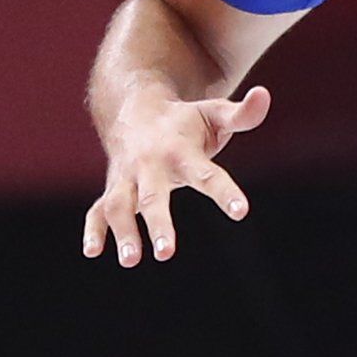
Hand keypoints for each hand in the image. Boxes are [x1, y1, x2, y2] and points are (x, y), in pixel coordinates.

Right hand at [82, 86, 268, 265]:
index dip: (224, 192)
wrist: (135, 110)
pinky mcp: (113, 188)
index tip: (240, 212)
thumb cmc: (185, 120)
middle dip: (158, 223)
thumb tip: (264, 95)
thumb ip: (242, 114)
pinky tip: (92, 252)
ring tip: (131, 261)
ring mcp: (127, 177)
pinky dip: (93, 229)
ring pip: (119, 205)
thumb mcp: (215, 113)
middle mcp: (150, 164)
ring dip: (123, 232)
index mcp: (180, 149)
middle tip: (167, 253)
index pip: (206, 174)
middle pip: (153, 196)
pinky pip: (98, 210)